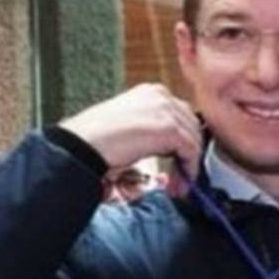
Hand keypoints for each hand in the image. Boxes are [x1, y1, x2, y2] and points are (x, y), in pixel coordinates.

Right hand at [59, 84, 202, 181]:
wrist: (83, 143)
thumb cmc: (96, 139)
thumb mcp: (130, 126)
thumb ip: (152, 130)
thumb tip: (168, 149)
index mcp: (151, 93)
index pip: (180, 115)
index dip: (183, 141)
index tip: (179, 162)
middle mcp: (161, 96)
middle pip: (191, 125)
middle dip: (188, 153)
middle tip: (180, 178)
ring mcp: (166, 110)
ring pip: (194, 139)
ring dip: (188, 165)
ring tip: (179, 186)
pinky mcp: (169, 128)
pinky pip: (191, 151)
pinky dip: (189, 170)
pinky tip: (180, 185)